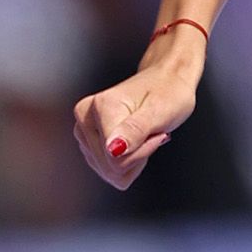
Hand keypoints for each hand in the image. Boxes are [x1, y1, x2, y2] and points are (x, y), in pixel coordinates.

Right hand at [71, 30, 204, 190]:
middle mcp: (84, 118)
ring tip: (144, 134)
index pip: (116, 157)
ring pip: (109, 170)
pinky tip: (136, 141)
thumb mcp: (160, 111)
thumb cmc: (168, 93)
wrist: (165, 81)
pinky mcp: (87, 142)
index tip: (159, 131)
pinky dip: (128, 161)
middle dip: (139, 155)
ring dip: (134, 158)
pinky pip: (109, 169)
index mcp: (100, 107)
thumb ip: (135, 130)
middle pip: (111, 166)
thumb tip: (112, 149)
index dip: (144, 150)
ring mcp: (83, 131)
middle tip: (152, 132)